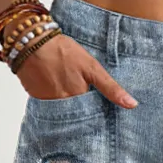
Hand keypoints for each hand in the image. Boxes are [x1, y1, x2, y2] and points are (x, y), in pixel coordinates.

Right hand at [15, 33, 137, 108]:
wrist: (30, 42)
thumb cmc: (63, 52)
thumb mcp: (92, 67)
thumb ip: (111, 88)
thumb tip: (132, 105)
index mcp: (80, 101)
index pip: (94, 118)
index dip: (99, 118)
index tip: (106, 120)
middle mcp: (64, 108)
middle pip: (79, 119)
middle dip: (85, 117)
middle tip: (88, 107)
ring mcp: (49, 106)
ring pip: (64, 115)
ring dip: (70, 112)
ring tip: (72, 99)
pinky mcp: (37, 102)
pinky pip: (50, 109)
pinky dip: (56, 105)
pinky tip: (58, 93)